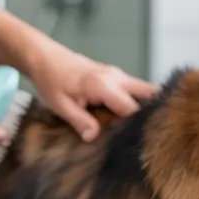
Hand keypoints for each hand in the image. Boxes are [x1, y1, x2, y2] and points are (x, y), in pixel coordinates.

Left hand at [27, 40, 158, 141]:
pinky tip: (128, 119)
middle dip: (153, 112)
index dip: (136, 125)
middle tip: (148, 133)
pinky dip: (136, 102)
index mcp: (103, 85)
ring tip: (140, 128)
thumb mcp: (61, 105)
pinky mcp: (116, 76)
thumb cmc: (51, 80)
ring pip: (144, 91)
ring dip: (145, 107)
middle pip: (149, 93)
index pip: (132, 108)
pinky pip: (134, 90)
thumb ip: (79, 121)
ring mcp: (118, 75)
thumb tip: (93, 137)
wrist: (45, 58)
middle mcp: (116, 77)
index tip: (136, 141)